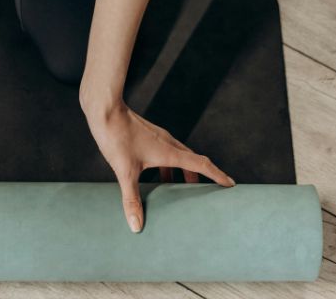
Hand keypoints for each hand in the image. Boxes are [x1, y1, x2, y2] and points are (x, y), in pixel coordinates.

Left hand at [84, 101, 234, 232]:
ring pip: (177, 155)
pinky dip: (165, 164)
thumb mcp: (125, 172)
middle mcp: (168, 143)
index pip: (201, 164)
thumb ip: (132, 199)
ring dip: (181, 171)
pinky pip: (164, 151)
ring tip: (177, 187)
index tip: (230, 184)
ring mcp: (157, 137)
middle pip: (192, 160)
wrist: (104, 109)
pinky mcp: (146, 134)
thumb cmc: (116, 137)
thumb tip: (136, 226)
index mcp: (170, 152)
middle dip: (200, 177)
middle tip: (204, 193)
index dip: (217, 175)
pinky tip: (151, 172)